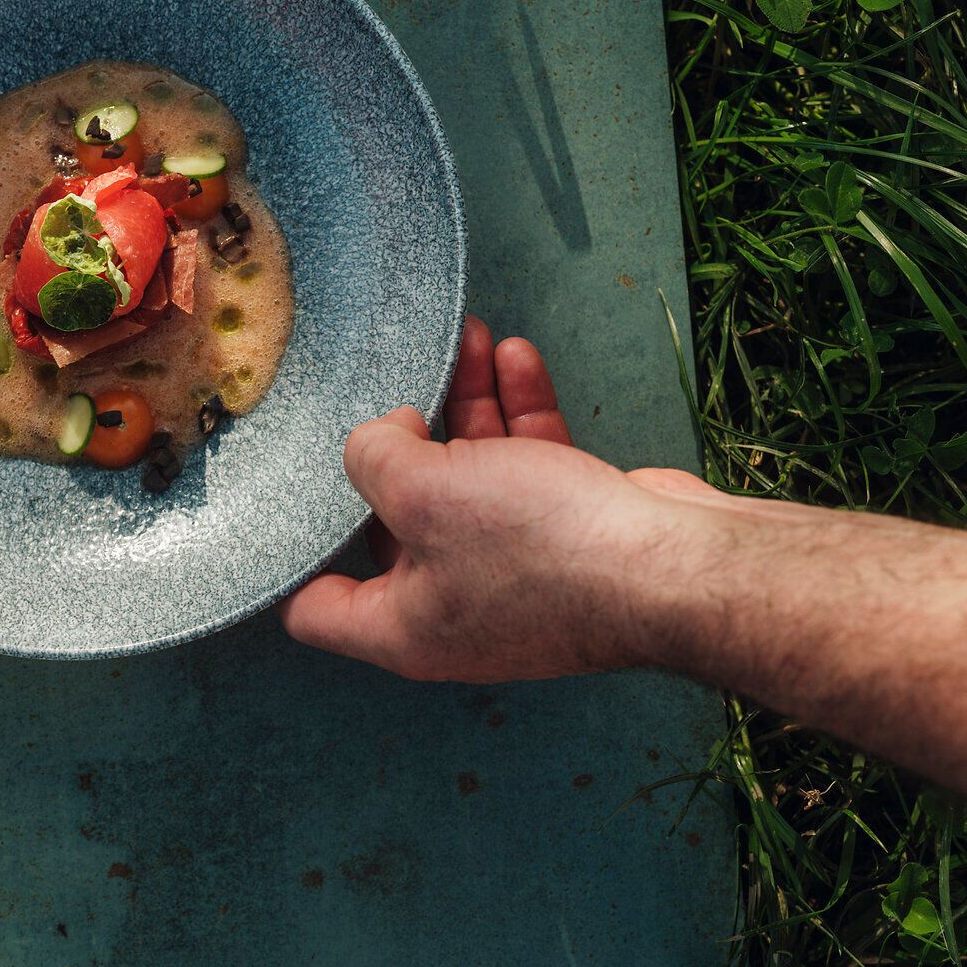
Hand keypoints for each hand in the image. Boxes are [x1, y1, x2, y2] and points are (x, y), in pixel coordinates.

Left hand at [280, 315, 713, 681]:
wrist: (680, 570)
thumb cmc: (542, 551)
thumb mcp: (422, 492)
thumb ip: (373, 458)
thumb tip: (377, 439)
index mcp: (403, 628)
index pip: (315, 609)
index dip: (290, 556)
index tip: (286, 490)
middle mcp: (453, 609)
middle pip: (394, 523)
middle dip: (395, 447)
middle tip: (394, 385)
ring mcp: (514, 574)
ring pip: (471, 479)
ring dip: (466, 405)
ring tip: (464, 339)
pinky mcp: (568, 535)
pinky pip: (527, 468)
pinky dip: (519, 413)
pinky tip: (514, 355)